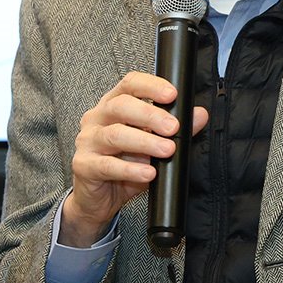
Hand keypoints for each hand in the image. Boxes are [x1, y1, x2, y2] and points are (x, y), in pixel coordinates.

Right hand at [58, 71, 207, 247]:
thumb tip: (199, 115)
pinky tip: (149, 174)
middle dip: (150, 115)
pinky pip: (107, 165)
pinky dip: (130, 169)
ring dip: (144, 142)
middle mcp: (96, 118)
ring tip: (167, 150)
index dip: (150, 86)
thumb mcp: (152, 145)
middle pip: (120, 106)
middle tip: (173, 127)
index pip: (129, 84)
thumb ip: (174, 130)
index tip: (172, 95)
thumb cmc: (125, 163)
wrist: (99, 198)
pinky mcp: (83, 165)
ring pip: (114, 135)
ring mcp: (87, 141)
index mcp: (112, 105)